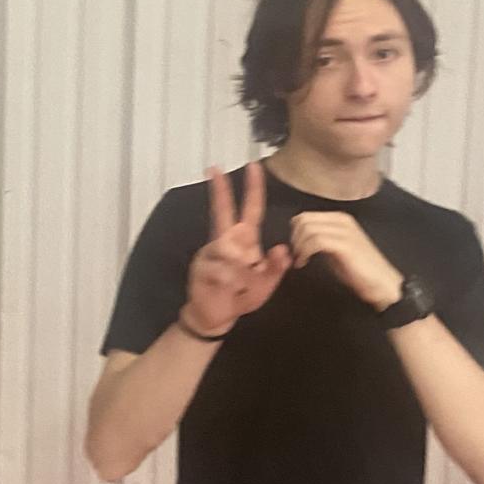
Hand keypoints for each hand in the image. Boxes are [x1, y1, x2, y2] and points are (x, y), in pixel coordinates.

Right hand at [183, 163, 291, 336]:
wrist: (215, 316)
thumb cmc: (242, 296)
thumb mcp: (266, 284)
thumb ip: (276, 268)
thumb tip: (282, 249)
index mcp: (244, 242)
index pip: (251, 210)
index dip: (253, 189)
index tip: (254, 166)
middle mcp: (224, 242)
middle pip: (223, 212)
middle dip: (221, 191)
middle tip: (215, 169)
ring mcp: (210, 253)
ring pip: (226, 250)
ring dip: (236, 269)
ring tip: (236, 286)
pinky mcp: (201, 268)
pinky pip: (219, 270)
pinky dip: (227, 282)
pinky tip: (227, 290)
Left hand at [290, 211, 401, 309]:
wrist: (382, 283)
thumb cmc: (359, 270)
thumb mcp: (335, 249)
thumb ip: (320, 240)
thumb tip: (299, 238)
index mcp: (339, 219)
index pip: (306, 215)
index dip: (294, 232)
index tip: (295, 249)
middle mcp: (342, 220)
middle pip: (304, 219)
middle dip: (294, 238)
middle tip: (296, 255)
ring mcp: (344, 231)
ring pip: (308, 228)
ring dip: (298, 246)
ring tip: (300, 261)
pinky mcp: (345, 245)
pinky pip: (316, 241)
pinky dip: (305, 252)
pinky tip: (304, 263)